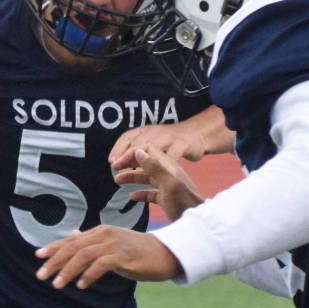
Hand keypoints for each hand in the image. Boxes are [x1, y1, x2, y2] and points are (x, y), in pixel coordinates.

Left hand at [35, 226, 180, 288]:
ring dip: (68, 271)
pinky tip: (81, 285)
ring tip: (57, 285)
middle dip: (55, 261)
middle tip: (41, 275)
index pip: (71, 239)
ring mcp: (114, 244)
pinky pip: (101, 265)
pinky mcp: (124, 256)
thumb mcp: (111, 244)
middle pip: (73, 247)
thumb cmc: (137, 251)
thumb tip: (73, 235)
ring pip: (83, 256)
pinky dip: (89, 275)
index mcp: (99, 232)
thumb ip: (91, 241)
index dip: (53, 247)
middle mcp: (104, 235)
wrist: (165, 253)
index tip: (38, 256)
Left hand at [109, 105, 234, 169]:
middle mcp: (157, 133)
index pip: (128, 137)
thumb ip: (136, 153)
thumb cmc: (170, 143)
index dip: (118, 148)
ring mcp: (170, 139)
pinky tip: (159, 175)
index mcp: (146, 132)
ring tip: (132, 170)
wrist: (197, 134)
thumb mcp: (151, 144)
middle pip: (138, 142)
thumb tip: (115, 163)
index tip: (111, 162)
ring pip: (154, 147)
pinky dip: (165, 164)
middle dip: (127, 155)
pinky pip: (173, 155)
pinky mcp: (183, 145)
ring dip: (142, 160)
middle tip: (116, 168)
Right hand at [113, 146, 204, 222]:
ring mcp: (166, 187)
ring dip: (131, 177)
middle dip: (128, 164)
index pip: (147, 150)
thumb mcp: (169, 184)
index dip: (131, 154)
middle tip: (114, 170)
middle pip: (145, 163)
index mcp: (168, 167)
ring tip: (117, 181)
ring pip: (146, 177)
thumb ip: (154, 167)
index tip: (117, 164)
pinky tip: (132, 197)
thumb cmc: (184, 205)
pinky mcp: (166, 199)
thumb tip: (138, 151)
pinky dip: (140, 193)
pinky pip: (150, 192)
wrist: (198, 225)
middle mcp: (167, 174)